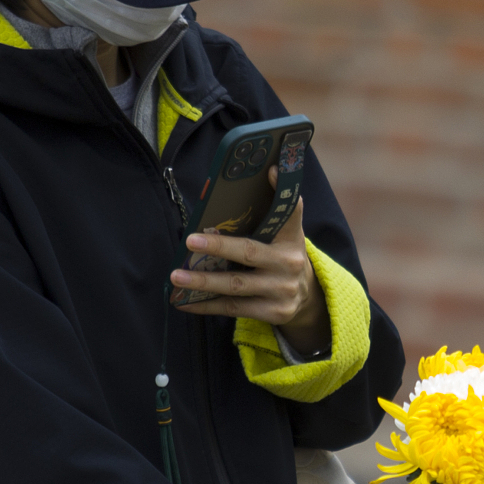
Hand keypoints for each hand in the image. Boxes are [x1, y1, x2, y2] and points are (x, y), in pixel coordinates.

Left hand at [169, 172, 326, 353]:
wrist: (306, 295)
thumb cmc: (285, 253)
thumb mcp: (289, 229)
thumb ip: (281, 204)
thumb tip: (271, 170)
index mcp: (292, 239)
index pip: (287, 212)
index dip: (278, 193)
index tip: (267, 171)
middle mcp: (289, 265)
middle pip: (248, 254)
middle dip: (218, 247)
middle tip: (190, 242)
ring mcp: (281, 292)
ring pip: (235, 287)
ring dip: (203, 282)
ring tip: (177, 276)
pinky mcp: (272, 313)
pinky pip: (232, 309)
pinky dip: (206, 306)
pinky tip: (184, 301)